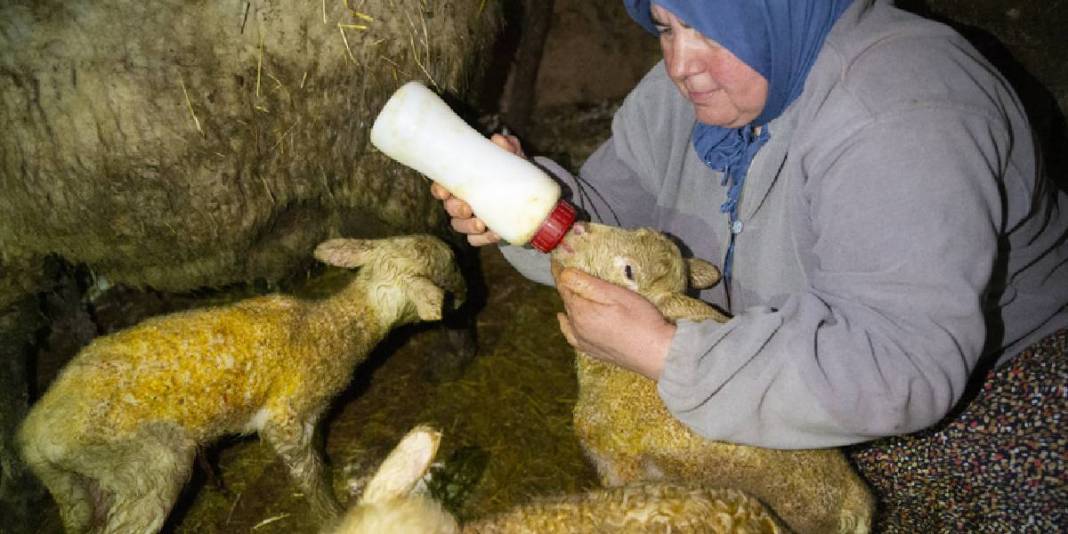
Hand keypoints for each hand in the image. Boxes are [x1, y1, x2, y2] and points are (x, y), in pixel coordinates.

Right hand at [429, 133, 524, 246]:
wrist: (530, 200)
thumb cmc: (513, 175)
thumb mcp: (513, 160)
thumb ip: (508, 149)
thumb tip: (499, 140)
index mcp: (463, 183)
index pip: (441, 187)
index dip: (439, 190)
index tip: (445, 191)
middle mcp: (462, 201)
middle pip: (449, 207)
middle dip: (456, 209)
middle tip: (468, 208)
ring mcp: (470, 219)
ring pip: (458, 225)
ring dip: (468, 226)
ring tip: (483, 224)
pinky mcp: (481, 234)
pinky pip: (475, 240)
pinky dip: (484, 239)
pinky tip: (496, 234)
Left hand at [555, 268, 674, 379]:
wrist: (658, 354)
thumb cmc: (642, 320)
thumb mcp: (617, 295)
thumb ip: (588, 284)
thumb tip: (564, 273)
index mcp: (581, 311)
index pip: (564, 286)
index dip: (561, 272)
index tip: (558, 260)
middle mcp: (577, 327)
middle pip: (566, 300)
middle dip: (567, 285)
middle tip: (571, 271)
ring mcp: (583, 341)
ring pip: (568, 316)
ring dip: (569, 302)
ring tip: (573, 290)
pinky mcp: (592, 351)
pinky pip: (571, 335)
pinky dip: (567, 325)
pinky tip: (566, 320)